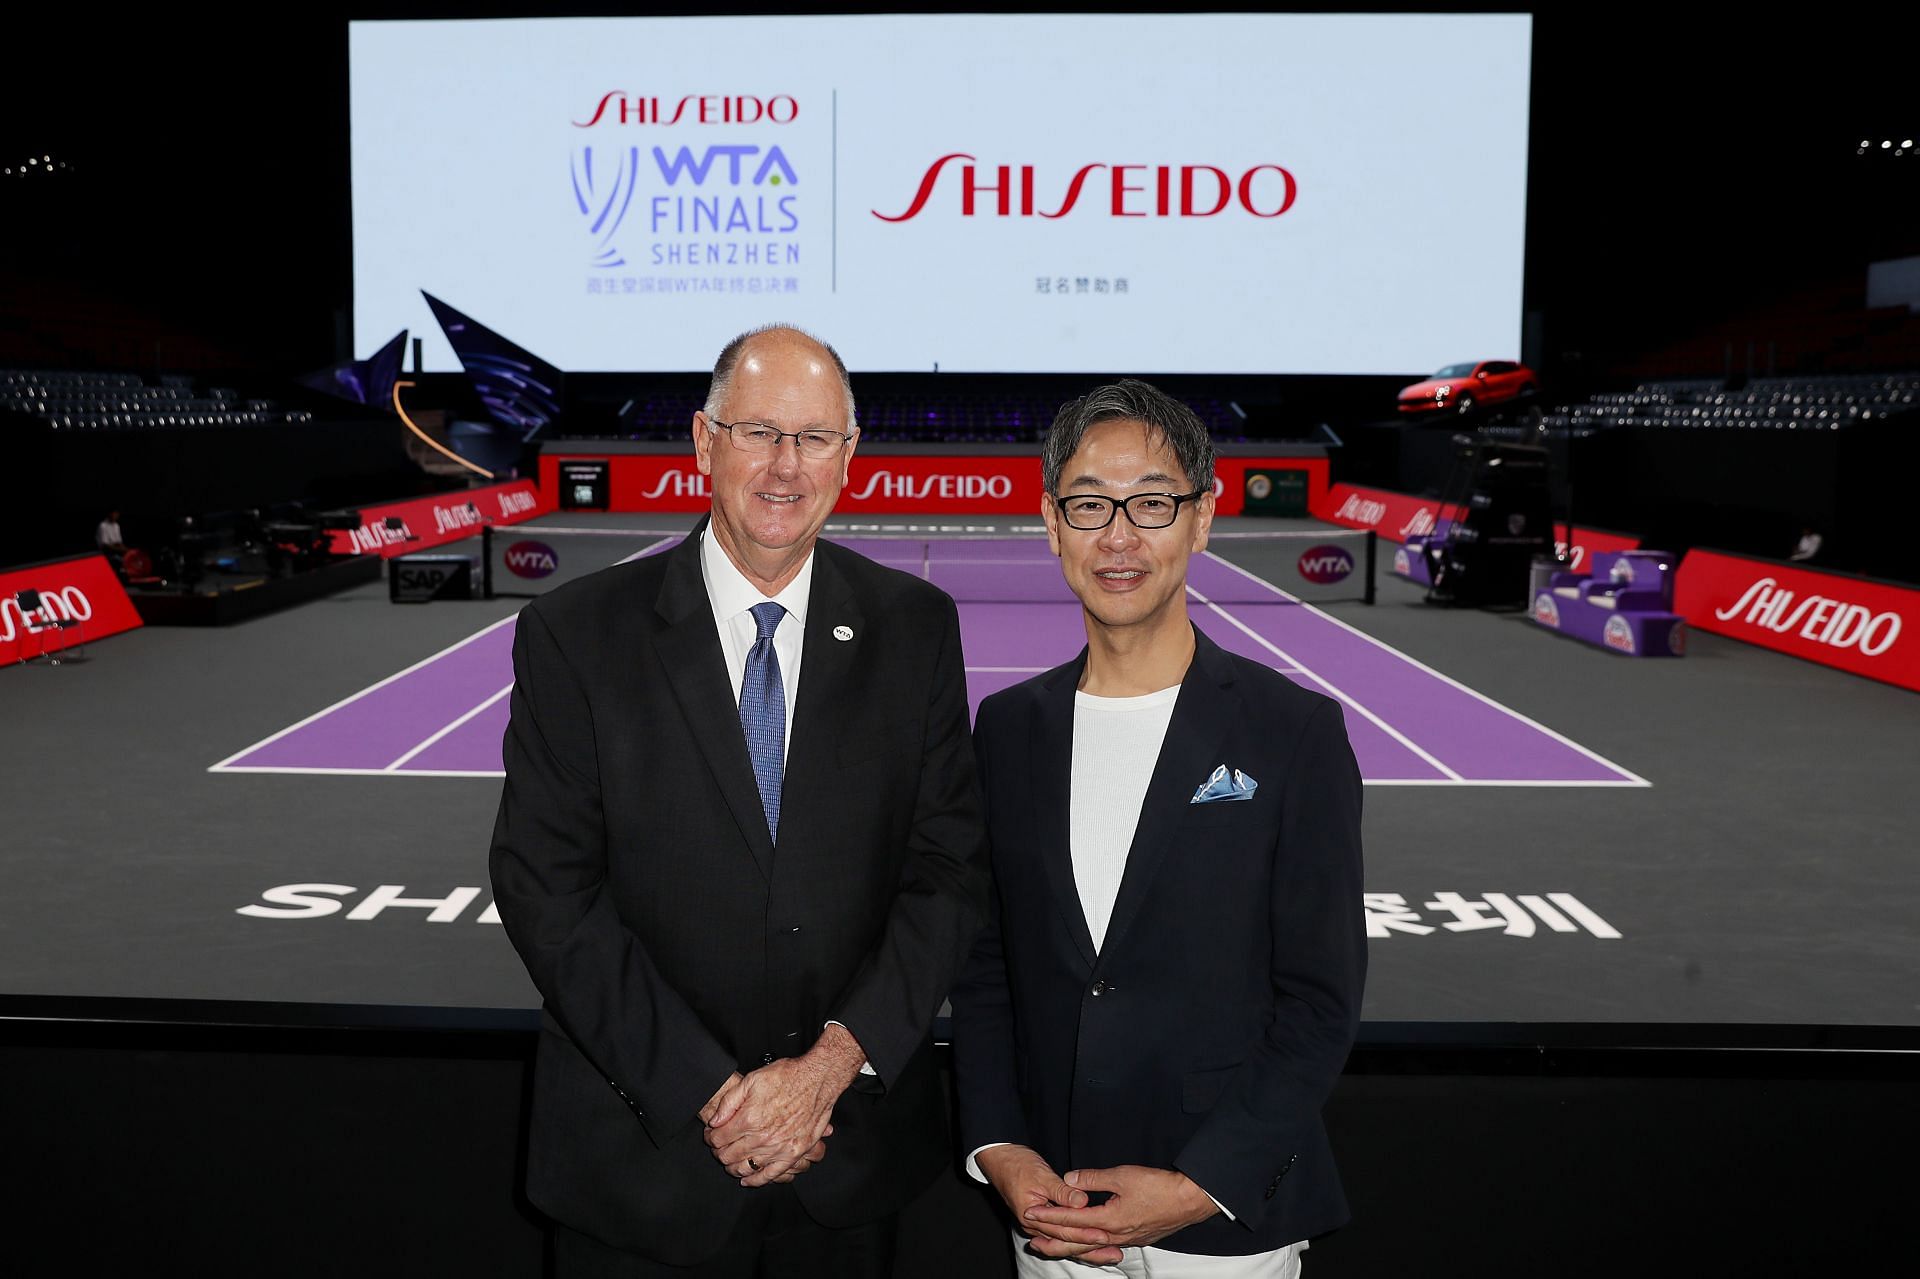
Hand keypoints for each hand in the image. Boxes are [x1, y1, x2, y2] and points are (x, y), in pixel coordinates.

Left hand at [703, 1026, 864, 1187]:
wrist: (818, 1080)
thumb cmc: (788, 1076)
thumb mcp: (752, 1080)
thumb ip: (730, 1102)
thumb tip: (715, 1121)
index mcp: (749, 1119)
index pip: (718, 1139)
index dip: (710, 1137)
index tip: (711, 1135)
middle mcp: (762, 1138)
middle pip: (729, 1156)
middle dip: (719, 1152)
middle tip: (719, 1146)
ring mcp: (778, 1148)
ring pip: (746, 1168)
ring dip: (733, 1167)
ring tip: (731, 1161)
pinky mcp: (793, 1154)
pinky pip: (770, 1175)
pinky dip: (756, 1180)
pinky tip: (748, 1179)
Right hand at [975, 1145, 1117, 1264]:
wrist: (1000, 1160)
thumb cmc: (1018, 1165)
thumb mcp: (1041, 1175)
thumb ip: (1061, 1191)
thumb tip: (1081, 1202)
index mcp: (1032, 1216)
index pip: (1063, 1230)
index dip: (1084, 1233)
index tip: (1104, 1235)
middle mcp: (1034, 1226)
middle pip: (1065, 1242)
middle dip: (1090, 1249)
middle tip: (1114, 1253)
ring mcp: (1038, 1225)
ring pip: (1065, 1243)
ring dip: (1087, 1249)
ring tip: (1110, 1253)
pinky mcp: (1043, 1220)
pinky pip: (1062, 1236)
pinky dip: (1078, 1241)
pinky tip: (1094, 1244)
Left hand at [1022, 1165, 1218, 1255]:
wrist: (1189, 1200)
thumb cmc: (1158, 1186)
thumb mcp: (1122, 1175)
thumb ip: (1093, 1179)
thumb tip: (1069, 1179)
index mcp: (1109, 1220)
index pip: (1072, 1220)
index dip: (1050, 1217)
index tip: (1031, 1214)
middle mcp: (1116, 1235)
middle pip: (1078, 1242)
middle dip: (1054, 1241)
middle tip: (1033, 1241)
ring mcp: (1127, 1239)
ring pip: (1092, 1246)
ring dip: (1070, 1246)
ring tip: (1053, 1246)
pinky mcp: (1136, 1238)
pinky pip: (1106, 1245)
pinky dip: (1090, 1246)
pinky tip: (1087, 1244)